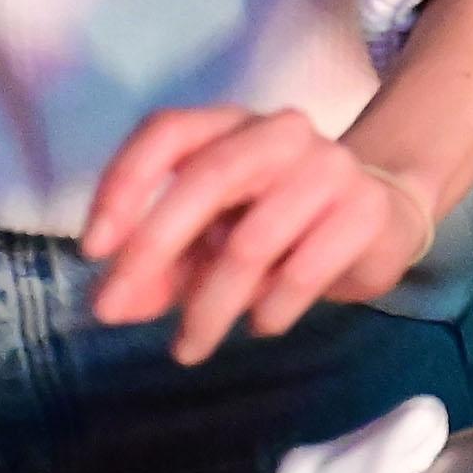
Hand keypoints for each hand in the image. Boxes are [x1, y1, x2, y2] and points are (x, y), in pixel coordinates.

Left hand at [78, 106, 436, 365]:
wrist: (379, 219)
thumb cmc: (277, 226)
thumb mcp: (207, 244)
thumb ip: (159, 268)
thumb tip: (111, 307)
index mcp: (231, 125)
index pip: (168, 131)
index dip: (124, 183)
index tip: (93, 249)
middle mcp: (280, 132)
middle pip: (208, 177)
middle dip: (153, 249)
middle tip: (112, 310)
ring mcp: (330, 165)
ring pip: (253, 239)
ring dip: (209, 305)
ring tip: (190, 346)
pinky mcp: (365, 209)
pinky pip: (303, 270)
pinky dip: (269, 310)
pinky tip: (260, 325)